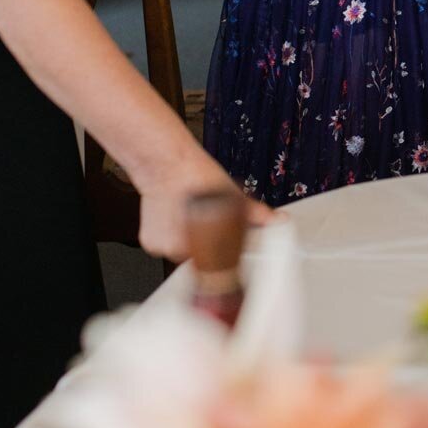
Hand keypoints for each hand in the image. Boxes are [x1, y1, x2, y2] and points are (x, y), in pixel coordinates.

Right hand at [138, 177, 272, 261]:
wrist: (168, 164)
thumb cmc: (198, 177)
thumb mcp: (234, 196)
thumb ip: (256, 214)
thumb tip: (276, 219)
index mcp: (209, 248)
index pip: (220, 264)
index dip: (224, 252)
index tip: (223, 242)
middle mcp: (185, 254)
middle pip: (200, 258)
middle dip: (205, 245)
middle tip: (205, 220)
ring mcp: (166, 250)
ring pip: (180, 252)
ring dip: (186, 240)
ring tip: (189, 215)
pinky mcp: (150, 244)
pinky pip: (163, 246)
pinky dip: (168, 235)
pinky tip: (174, 216)